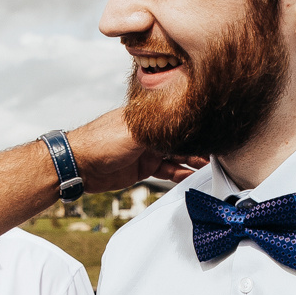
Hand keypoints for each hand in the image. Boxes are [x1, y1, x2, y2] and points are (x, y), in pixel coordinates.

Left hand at [67, 108, 206, 192]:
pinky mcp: (142, 168)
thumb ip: (158, 129)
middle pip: (179, 138)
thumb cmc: (99, 142)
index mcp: (147, 118)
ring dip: (191, 161)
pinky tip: (189, 176)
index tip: (212, 132)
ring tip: (208, 166)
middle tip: (216, 153)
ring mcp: (146, 151)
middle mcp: (149, 133)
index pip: (177, 119)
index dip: (194, 126)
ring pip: (175, 155)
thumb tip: (182, 121)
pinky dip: (178, 173)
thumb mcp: (133, 132)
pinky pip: (166, 170)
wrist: (78, 165)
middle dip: (197, 145)